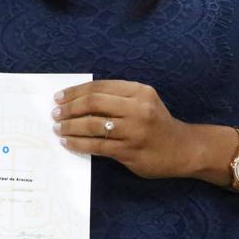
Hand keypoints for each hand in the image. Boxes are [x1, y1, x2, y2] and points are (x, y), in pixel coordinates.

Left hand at [53, 79, 194, 179]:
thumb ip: (117, 97)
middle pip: (94, 103)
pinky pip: (97, 146)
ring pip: (92, 125)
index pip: (99, 87)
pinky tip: (68, 142)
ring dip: (70, 126)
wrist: (183, 149)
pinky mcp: (129, 151)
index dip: (76, 91)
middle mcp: (138, 108)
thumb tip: (78, 99)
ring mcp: (134, 130)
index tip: (59, 97)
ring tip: (58, 128)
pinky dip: (78, 143)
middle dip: (70, 107)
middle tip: (55, 113)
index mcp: (139, 91)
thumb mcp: (143, 101)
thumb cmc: (156, 123)